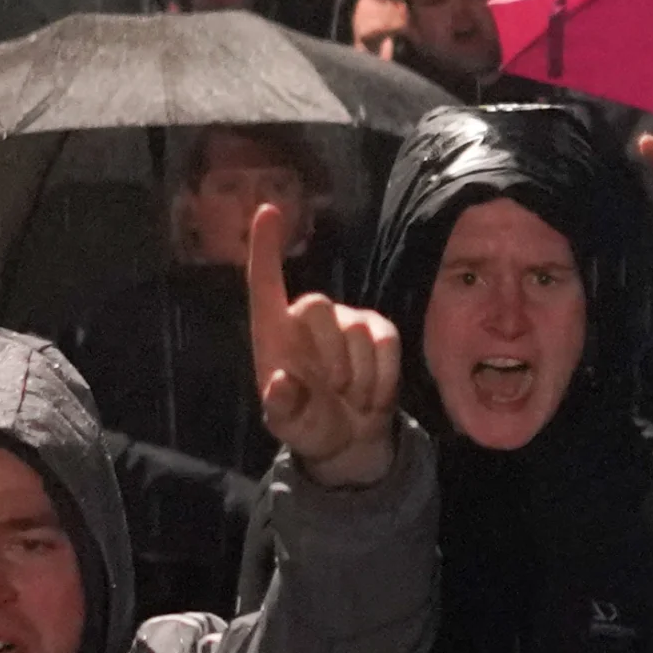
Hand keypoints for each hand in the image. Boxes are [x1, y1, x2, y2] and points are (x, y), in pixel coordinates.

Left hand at [247, 204, 399, 485]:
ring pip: (357, 330)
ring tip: (349, 398)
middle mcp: (307, 319)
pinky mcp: (379, 330)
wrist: (350, 441)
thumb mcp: (289, 425)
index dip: (266, 248)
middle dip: (330, 355)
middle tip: (334, 392)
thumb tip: (280, 384)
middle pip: (317, 306)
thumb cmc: (308, 425)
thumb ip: (283, 408)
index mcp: (273, 334)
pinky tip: (371, 396)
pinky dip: (383, 376)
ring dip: (358, 376)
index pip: (265, 284)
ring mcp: (346, 321)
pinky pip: (387, 340)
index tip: (267, 210)